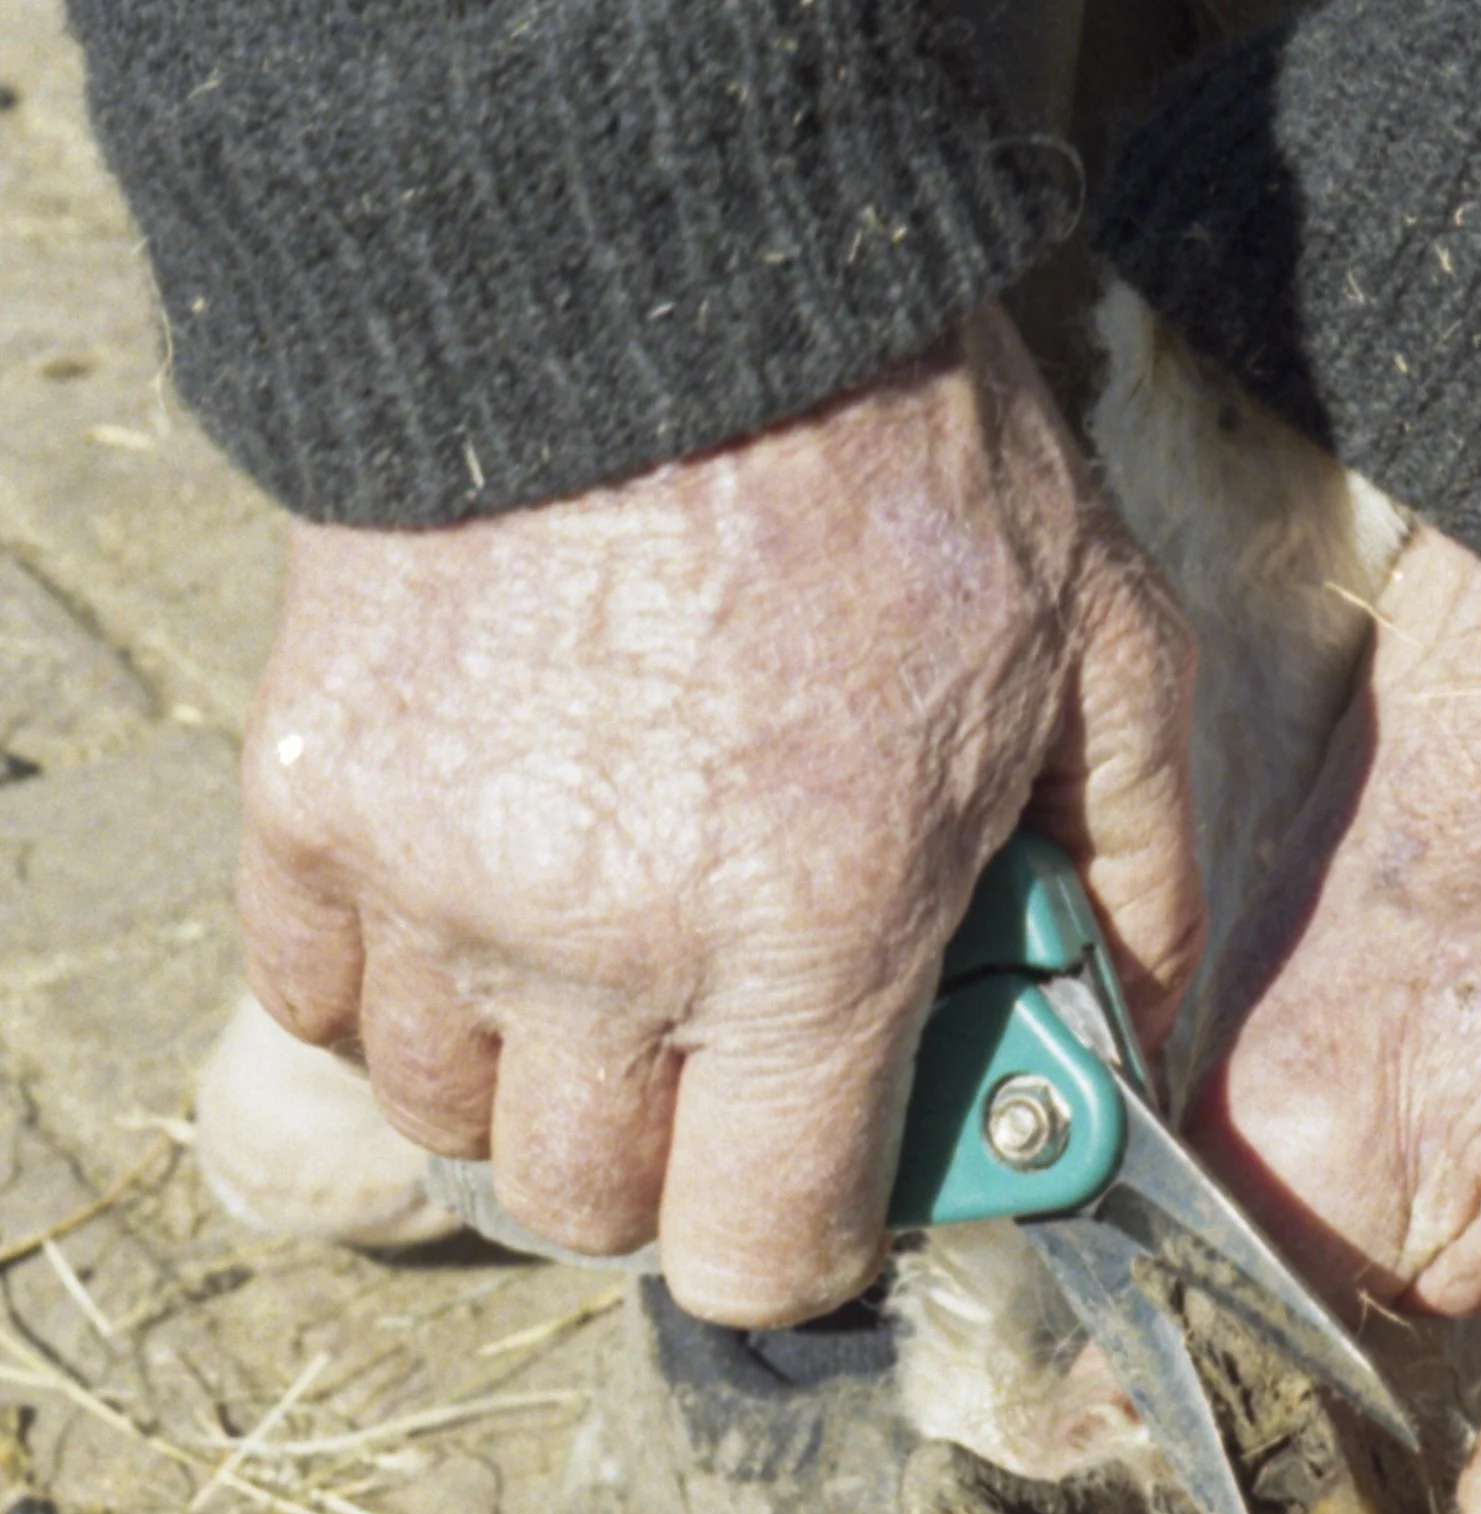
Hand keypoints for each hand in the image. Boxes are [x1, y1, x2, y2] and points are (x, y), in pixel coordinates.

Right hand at [237, 305, 1200, 1319]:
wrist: (669, 257)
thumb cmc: (908, 452)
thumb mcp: (1105, 650)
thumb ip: (1137, 872)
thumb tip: (1135, 1039)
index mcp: (811, 940)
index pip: (759, 1256)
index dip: (801, 1248)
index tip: (819, 1187)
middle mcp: (606, 951)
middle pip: (587, 1210)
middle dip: (666, 1168)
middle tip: (717, 1062)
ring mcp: (435, 880)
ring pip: (444, 1114)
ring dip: (526, 1078)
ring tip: (595, 967)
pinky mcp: (311, 794)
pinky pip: (310, 992)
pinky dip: (388, 980)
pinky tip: (473, 899)